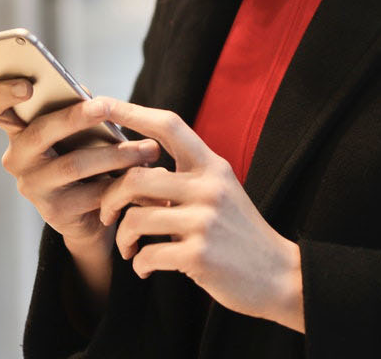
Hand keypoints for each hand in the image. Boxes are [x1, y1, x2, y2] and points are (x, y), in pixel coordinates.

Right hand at [0, 82, 160, 245]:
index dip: (0, 93)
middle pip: (39, 132)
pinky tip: (143, 176)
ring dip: (115, 154)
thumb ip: (74, 107)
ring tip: (147, 149)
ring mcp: (32, 187)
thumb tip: (85, 93)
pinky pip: (92, 194)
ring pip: (73, 164)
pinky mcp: (55, 212)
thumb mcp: (76, 130)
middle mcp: (16, 158)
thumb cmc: (82, 155)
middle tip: (105, 106)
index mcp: (16, 129)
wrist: (90, 213)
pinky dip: (121, 183)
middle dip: (74, 117)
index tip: (28, 85)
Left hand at [95, 99, 305, 332]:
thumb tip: (132, 168)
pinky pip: (147, 254)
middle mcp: (209, 188)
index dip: (131, 112)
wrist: (281, 276)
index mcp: (212, 167)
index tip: (100, 103)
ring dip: (123, 237)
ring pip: (135, 218)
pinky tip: (145, 267)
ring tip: (129, 249)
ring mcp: (204, 221)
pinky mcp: (200, 255)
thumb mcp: (219, 193)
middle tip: (107, 215)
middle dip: (110, 198)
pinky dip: (139, 264)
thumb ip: (184, 178)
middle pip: (136, 178)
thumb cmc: (239, 234)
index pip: (168, 126)